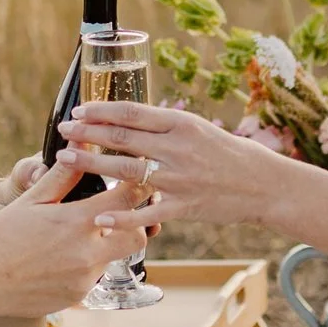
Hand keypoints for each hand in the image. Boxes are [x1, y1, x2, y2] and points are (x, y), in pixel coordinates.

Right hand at [0, 159, 148, 320]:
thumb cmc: (2, 235)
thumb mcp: (32, 199)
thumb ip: (64, 174)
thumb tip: (82, 141)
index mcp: (77, 222)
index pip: (128, 198)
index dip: (137, 186)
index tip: (134, 180)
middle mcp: (88, 252)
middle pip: (138, 235)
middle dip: (135, 222)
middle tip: (120, 211)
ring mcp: (85, 278)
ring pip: (116, 257)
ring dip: (108, 244)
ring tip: (83, 234)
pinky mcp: (78, 296)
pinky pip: (95, 276)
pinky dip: (88, 264)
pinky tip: (63, 257)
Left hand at [55, 102, 300, 228]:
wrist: (264, 184)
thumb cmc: (228, 155)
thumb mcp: (198, 131)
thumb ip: (164, 129)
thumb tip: (127, 121)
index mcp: (181, 125)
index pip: (133, 113)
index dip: (102, 111)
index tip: (79, 111)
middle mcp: (178, 149)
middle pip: (124, 139)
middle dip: (88, 134)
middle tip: (63, 131)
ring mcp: (180, 179)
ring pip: (128, 170)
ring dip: (93, 165)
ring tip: (67, 160)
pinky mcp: (184, 207)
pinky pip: (147, 212)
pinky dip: (122, 215)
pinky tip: (98, 216)